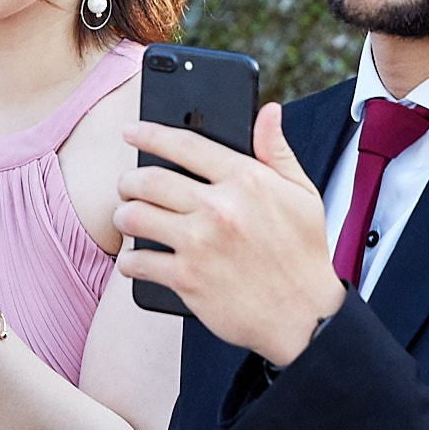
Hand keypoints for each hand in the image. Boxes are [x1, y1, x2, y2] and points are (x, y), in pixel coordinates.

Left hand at [115, 103, 341, 364]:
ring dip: (124, 216)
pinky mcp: (187, 279)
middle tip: (127, 185)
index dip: (151, 133)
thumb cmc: (303, 254)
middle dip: (129, 180)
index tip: (132, 131)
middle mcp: (219, 207)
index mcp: (247, 180)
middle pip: (149, 179)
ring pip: (134, 216)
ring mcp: (200, 244)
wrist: (304, 318)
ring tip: (128, 218)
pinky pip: (138, 262)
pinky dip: (129, 261)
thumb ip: (276, 151)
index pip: (185, 144)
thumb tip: (267, 111)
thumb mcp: (301, 194)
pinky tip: (135, 259)